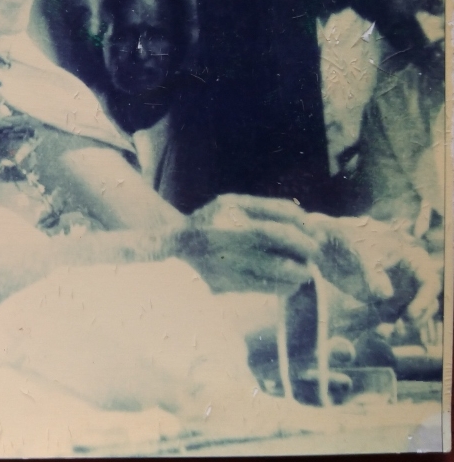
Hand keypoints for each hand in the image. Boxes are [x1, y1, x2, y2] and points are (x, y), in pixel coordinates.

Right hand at [172, 194, 320, 293]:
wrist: (177, 241)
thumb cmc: (212, 218)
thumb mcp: (234, 202)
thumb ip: (267, 206)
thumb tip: (302, 216)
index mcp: (227, 223)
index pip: (272, 233)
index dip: (299, 238)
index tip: (315, 240)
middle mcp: (222, 249)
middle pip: (275, 262)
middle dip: (302, 263)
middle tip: (314, 258)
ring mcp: (222, 271)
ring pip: (270, 281)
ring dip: (294, 277)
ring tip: (303, 271)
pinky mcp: (222, 286)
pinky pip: (260, 290)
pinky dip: (280, 287)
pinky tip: (287, 282)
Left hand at [300, 214, 441, 328]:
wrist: (326, 241)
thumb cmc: (348, 238)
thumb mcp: (360, 249)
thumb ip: (372, 272)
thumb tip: (386, 295)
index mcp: (411, 258)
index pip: (429, 282)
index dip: (424, 300)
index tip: (411, 314)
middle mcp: (408, 277)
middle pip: (424, 302)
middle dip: (416, 318)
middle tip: (401, 328)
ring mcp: (396, 289)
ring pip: (409, 313)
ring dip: (403, 326)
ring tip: (386, 332)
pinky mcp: (381, 300)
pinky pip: (391, 317)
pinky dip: (388, 325)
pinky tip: (379, 332)